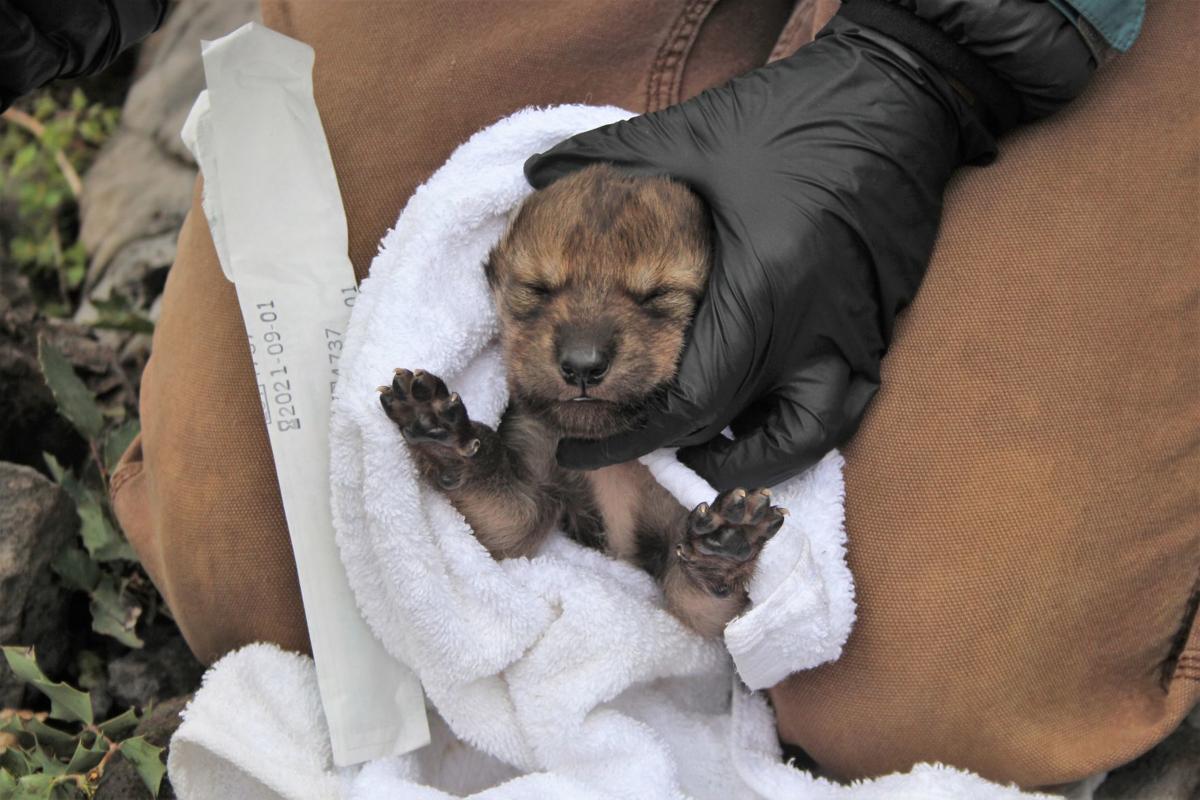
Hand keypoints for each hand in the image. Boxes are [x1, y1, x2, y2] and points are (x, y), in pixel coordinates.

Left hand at [525, 13, 997, 489]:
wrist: (898, 98)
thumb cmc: (794, 115)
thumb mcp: (695, 133)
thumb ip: (612, 155)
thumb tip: (535, 171)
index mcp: (758, 287)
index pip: (690, 401)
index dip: (634, 437)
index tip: (581, 445)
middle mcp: (808, 329)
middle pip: (731, 424)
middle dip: (670, 445)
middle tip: (619, 445)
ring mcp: (851, 337)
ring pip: (800, 439)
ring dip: (744, 461)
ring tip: (696, 458)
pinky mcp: (878, 332)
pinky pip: (840, 412)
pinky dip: (799, 435)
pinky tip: (760, 427)